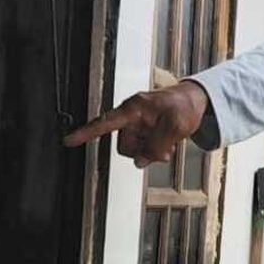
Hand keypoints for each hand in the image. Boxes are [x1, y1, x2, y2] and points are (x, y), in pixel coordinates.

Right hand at [63, 81, 209, 166]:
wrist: (194, 101)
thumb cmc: (184, 106)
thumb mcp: (176, 127)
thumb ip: (156, 145)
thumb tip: (139, 162)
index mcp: (134, 109)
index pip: (105, 122)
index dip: (86, 132)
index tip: (68, 140)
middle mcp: (131, 117)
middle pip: (124, 146)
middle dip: (142, 152)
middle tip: (165, 150)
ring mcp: (137, 125)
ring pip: (133, 150)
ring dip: (150, 153)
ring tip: (169, 145)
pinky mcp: (143, 132)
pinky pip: (142, 149)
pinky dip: (153, 152)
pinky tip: (167, 145)